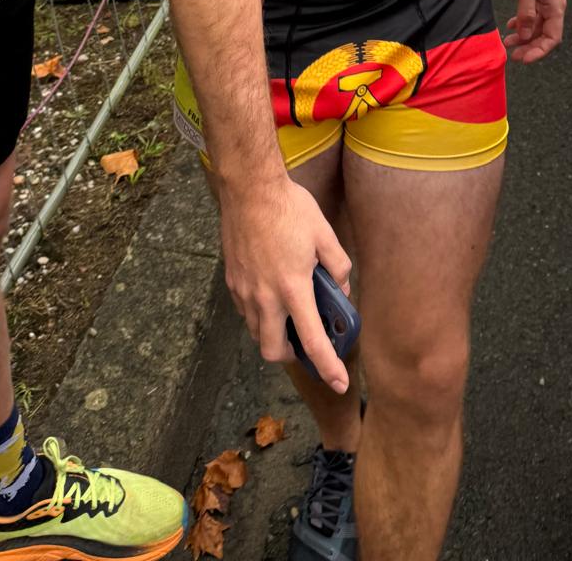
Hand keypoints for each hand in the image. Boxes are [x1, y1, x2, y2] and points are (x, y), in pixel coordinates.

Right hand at [218, 174, 352, 390]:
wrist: (249, 188)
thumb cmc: (289, 208)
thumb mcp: (324, 233)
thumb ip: (337, 266)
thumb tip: (340, 290)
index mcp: (292, 288)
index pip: (312, 341)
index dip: (328, 367)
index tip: (338, 382)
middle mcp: (264, 297)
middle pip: (272, 350)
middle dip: (291, 355)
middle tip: (306, 342)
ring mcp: (243, 290)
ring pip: (255, 331)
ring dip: (273, 333)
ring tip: (289, 312)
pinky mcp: (231, 280)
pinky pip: (245, 311)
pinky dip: (259, 313)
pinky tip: (271, 292)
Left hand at [503, 0, 565, 62]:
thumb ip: (526, 13)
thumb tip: (526, 36)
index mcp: (556, 6)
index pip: (553, 37)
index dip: (539, 51)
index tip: (523, 58)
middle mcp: (553, 6)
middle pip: (545, 34)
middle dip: (530, 46)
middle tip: (513, 54)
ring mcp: (545, 0)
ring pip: (537, 25)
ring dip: (524, 35)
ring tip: (508, 42)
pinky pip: (532, 14)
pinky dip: (522, 22)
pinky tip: (511, 25)